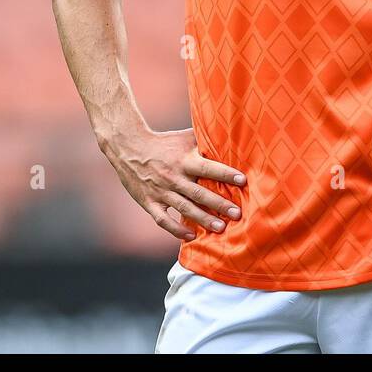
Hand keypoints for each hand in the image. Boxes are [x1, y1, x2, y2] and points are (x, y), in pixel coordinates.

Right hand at [98, 125, 244, 241]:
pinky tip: (191, 236)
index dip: (225, 174)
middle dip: (219, 204)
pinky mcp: (149, 202)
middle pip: (199, 193)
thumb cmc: (163, 143)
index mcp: (183, 160)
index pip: (207, 167)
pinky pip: (163, 220)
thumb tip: (229, 136)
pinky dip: (176, 229)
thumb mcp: (184, 138)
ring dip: (203, 219)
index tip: (242, 180)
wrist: (128, 148)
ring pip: (184, 208)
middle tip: (237, 214)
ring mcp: (160, 191)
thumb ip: (204, 139)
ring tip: (221, 228)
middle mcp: (173, 177)